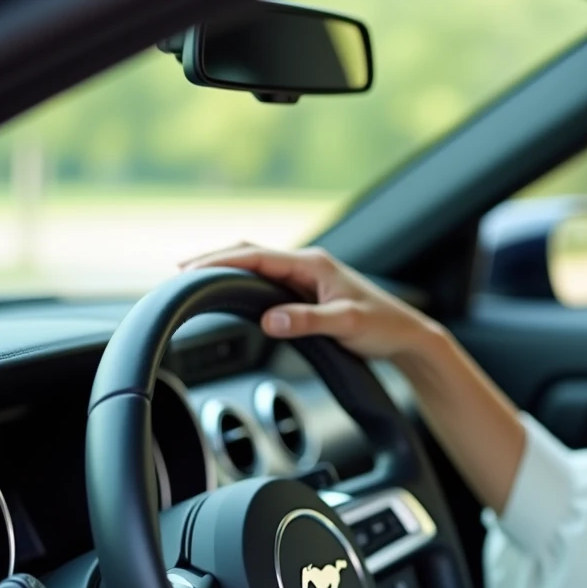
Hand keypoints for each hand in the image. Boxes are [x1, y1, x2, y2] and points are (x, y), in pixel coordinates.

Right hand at [179, 244, 442, 360]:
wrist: (407, 334)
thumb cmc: (383, 326)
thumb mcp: (345, 324)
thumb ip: (307, 321)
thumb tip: (270, 320)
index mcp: (314, 263)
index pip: (257, 255)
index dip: (221, 260)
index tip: (189, 269)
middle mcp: (309, 264)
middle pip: (252, 253)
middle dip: (216, 259)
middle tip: (179, 272)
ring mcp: (309, 276)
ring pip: (259, 265)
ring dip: (228, 268)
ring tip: (195, 278)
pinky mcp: (310, 291)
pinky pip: (269, 279)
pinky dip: (245, 280)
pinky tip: (231, 290)